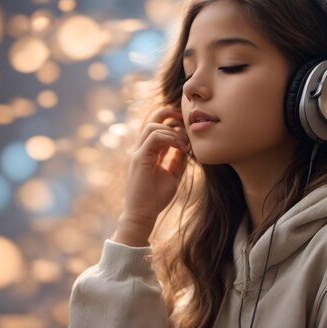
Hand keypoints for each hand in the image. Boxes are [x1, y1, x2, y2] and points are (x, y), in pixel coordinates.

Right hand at [113, 107, 188, 245]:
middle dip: (168, 113)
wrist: (143, 214)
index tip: (186, 126)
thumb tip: (188, 146)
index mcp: (148, 152)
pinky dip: (169, 138)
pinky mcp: (139, 159)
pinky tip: (180, 147)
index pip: (157, 127)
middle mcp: (141, 149)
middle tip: (184, 117)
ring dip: (171, 130)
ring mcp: (138, 153)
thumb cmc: (156, 198)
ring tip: (184, 143)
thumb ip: (178, 160)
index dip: (171, 121)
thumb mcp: (173, 175)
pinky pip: (153, 138)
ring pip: (152, 127)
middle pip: (152, 121)